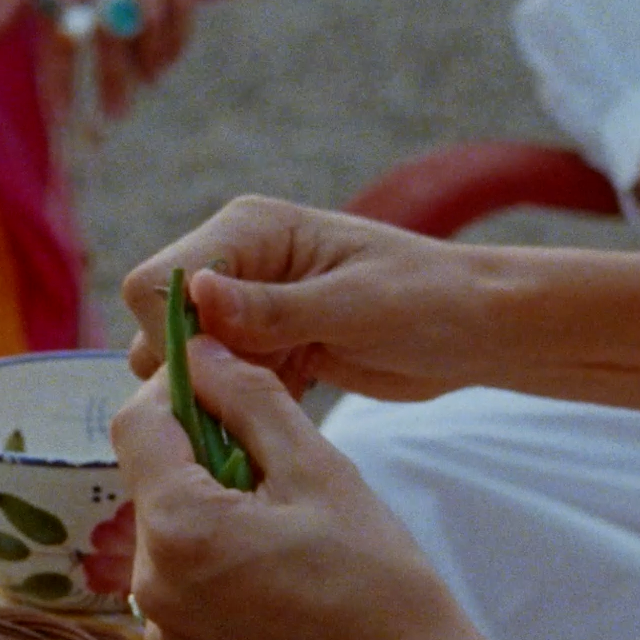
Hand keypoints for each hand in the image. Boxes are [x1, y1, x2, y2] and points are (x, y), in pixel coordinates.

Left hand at [0, 0, 192, 120]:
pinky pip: (181, 0)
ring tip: (145, 83)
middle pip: (107, 37)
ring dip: (149, 59)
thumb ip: (5, 3)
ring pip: (149, 21)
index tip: (62, 124)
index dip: (60, 86)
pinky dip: (178, 35)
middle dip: (112, 82)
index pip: (57, 41)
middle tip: (114, 116)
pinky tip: (167, 58)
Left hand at [110, 335, 503, 639]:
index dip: (172, 393)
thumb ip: (248, 399)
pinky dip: (209, 590)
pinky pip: (177, 609)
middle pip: (151, 491)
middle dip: (196, 467)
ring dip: (203, 529)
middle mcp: (150, 589)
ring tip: (279, 542)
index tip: (211, 384)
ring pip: (165, 550)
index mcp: (179, 527)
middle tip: (268, 472)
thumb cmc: (378, 577)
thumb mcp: (318, 468)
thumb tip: (198, 348)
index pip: (136, 427)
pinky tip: (269, 596)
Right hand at [122, 195, 503, 401]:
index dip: (172, 332)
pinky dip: (240, 405)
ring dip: (215, 391)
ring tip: (271, 403)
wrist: (481, 330)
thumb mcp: (355, 305)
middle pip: (159, 324)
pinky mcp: (263, 346)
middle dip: (190, 368)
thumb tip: (198, 293)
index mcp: (250, 230)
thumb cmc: (433, 300)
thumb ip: (273, 307)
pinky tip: (285, 410)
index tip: (217, 371)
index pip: (157, 281)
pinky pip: (220, 382)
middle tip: (248, 396)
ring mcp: (246, 307)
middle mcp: (236, 263)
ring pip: (185, 360)